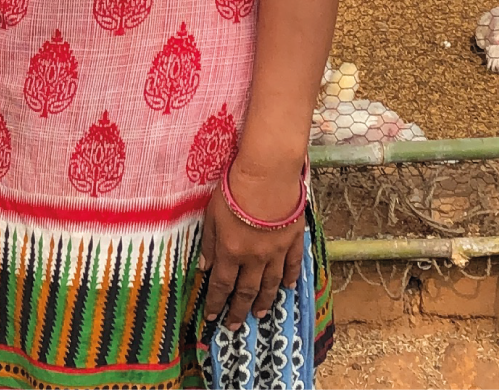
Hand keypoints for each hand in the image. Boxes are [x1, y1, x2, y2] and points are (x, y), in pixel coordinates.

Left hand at [199, 159, 305, 328]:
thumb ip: (210, 243)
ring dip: (265, 301)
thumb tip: (205, 266)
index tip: (211, 316)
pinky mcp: (294, 239)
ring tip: (260, 313)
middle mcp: (255, 258)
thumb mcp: (212, 214)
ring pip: (271, 283)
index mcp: (231, 252)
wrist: (267, 173)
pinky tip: (289, 287)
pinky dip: (291, 277)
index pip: (222, 285)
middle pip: (247, 291)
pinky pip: (294, 264)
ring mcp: (277, 250)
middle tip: (235, 325)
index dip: (216, 302)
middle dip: (239, 310)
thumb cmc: (234, 189)